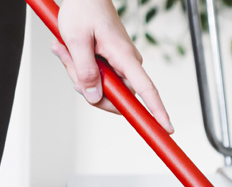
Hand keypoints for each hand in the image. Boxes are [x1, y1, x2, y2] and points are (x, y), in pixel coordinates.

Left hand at [51, 0, 172, 131]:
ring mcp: (120, 64)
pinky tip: (67, 52)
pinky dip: (79, 69)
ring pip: (102, 87)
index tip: (167, 128)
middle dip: (86, 87)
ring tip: (64, 51)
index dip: (157, 111)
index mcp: (124, 56)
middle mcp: (127, 63)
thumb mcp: (76, 40)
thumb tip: (94, 96)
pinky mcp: (112, 63)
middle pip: (114, 95)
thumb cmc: (83, 10)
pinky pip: (98, 77)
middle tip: (67, 62)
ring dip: (79, 75)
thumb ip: (84, 70)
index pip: (147, 89)